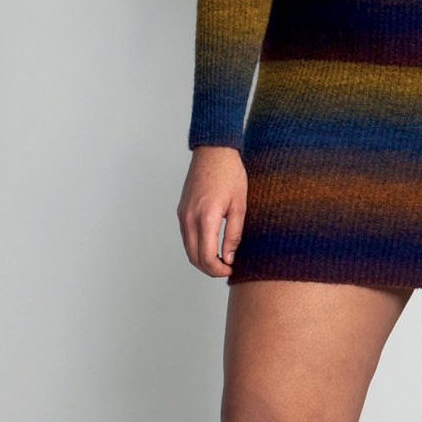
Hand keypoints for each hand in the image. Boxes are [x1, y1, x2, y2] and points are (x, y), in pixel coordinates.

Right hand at [178, 145, 247, 276]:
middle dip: (209, 268)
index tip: (231, 269)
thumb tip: (229, 258)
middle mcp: (189, 218)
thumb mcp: (239, 205)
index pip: (206, 256)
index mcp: (206, 217)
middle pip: (194, 257)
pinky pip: (186, 237)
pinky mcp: (182, 211)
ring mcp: (183, 214)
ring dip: (202, 259)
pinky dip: (196, 247)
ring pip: (188, 248)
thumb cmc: (230, 174)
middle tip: (226, 269)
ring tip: (221, 259)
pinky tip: (211, 246)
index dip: (218, 269)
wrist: (214, 151)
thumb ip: (234, 234)